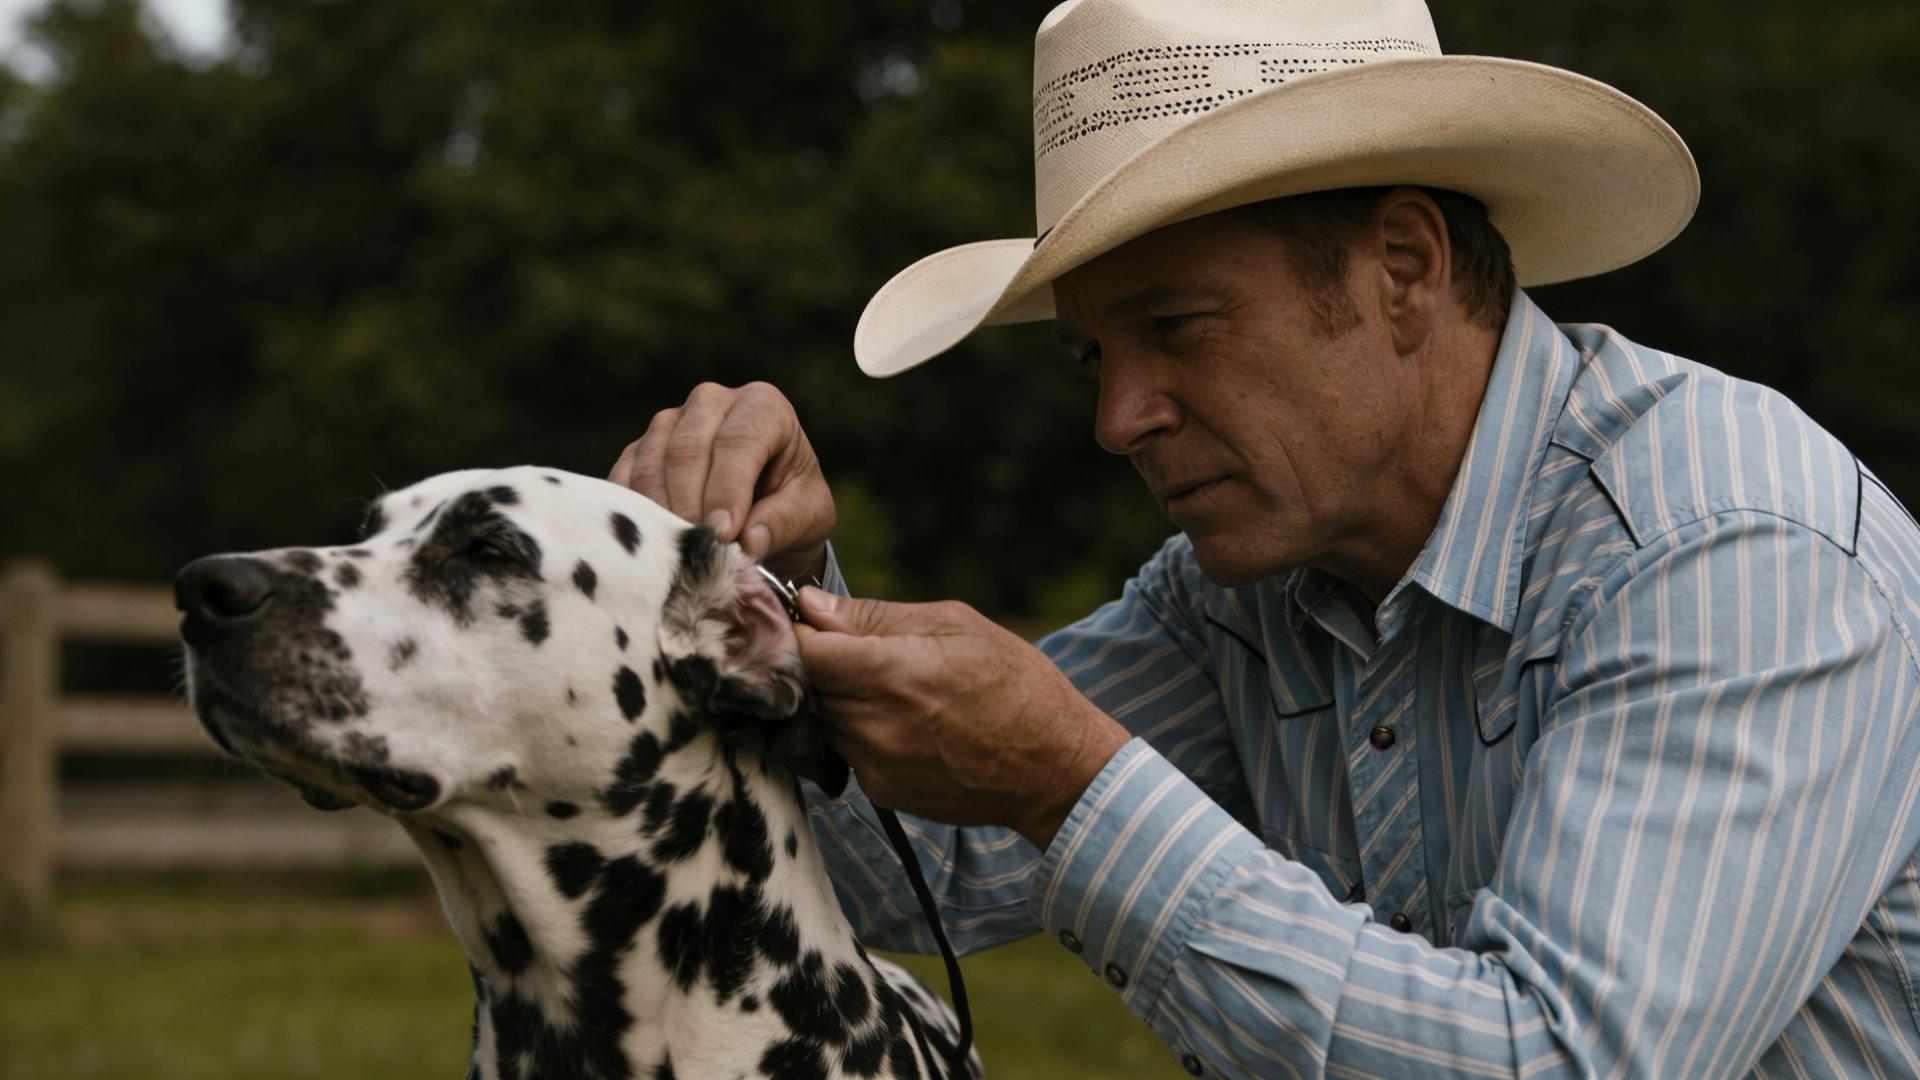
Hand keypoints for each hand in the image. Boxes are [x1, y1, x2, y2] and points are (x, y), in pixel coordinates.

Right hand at [609, 382, 834, 582]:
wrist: (763, 505)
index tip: (723, 535)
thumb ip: (784, 523)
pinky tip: (650, 541)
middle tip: (697, 551)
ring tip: (678, 553)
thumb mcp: (809, 514)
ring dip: (660, 512)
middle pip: (688, 449)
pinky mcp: (640, 448)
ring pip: (651, 462)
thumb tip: (749, 543)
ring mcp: (670, 421)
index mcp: (763, 406)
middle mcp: (712, 401)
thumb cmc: (792, 503)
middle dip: (691, 505)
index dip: (728, 490)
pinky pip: (625, 477)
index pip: (739, 441)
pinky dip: (634, 511)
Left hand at [794, 589, 1131, 850]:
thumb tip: (812, 606)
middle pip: (806, 688)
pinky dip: (859, 733)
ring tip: (885, 687)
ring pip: (821, 721)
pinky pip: (846, 752)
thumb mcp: (956, 626)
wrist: (1056, 768)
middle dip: (818, 665)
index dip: (798, 633)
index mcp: (895, 673)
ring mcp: (877, 765)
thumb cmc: (1016, 683)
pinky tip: (900, 722)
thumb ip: (875, 617)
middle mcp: (877, 725)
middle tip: (850, 650)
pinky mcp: (883, 793)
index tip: (808, 622)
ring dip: (836, 700)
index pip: (804, 652)